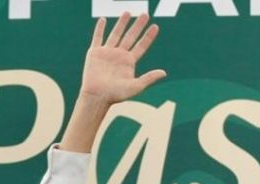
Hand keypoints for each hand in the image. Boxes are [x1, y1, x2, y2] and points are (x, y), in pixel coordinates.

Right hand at [59, 14, 165, 152]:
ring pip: (116, 34)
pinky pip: (98, 37)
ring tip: (128, 12)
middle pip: (131, 36)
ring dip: (122, 23)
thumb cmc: (116, 95)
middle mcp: (119, 55)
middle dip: (138, 25)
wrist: (97, 96)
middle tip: (145, 14)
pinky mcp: (95, 53)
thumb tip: (164, 73)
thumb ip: (149, 78)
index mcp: (129, 62)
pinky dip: (100, 28)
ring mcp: (107, 52)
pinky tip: (103, 20)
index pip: (142, 46)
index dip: (149, 36)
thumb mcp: (136, 86)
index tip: (156, 26)